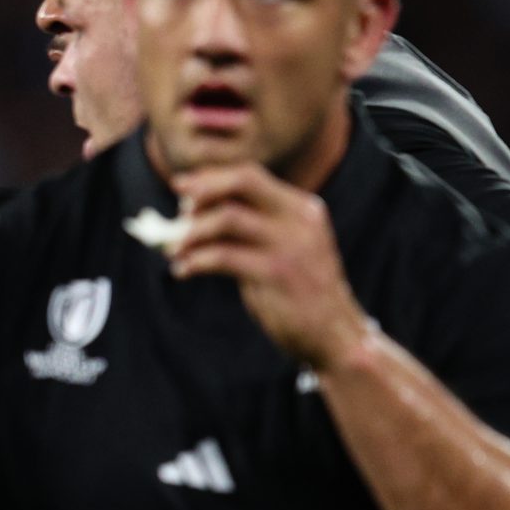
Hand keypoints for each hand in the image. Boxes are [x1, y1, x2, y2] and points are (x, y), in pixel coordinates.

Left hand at [169, 164, 372, 369]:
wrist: (334, 334)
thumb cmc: (298, 293)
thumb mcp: (282, 250)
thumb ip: (249, 229)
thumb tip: (190, 216)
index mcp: (301, 208)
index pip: (250, 175)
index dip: (210, 178)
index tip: (181, 187)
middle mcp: (299, 218)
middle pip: (243, 182)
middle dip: (202, 190)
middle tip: (177, 211)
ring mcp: (289, 244)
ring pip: (228, 218)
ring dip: (192, 232)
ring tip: (174, 250)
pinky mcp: (276, 273)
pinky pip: (223, 256)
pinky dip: (195, 261)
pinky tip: (183, 271)